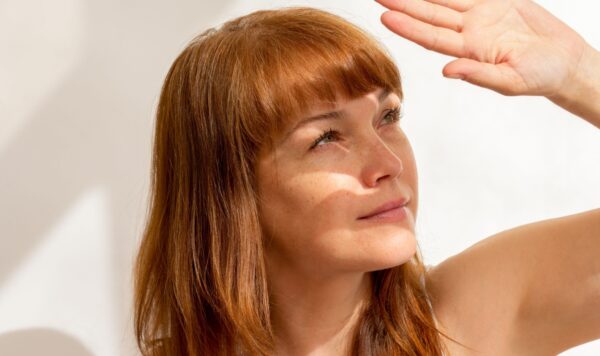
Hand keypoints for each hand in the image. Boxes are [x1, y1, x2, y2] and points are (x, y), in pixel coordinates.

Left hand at [376, 0, 588, 97]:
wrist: (564, 61)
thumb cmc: (539, 77)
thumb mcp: (510, 81)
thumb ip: (478, 75)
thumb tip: (447, 72)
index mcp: (469, 51)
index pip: (431, 37)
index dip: (408, 27)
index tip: (385, 17)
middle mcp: (469, 32)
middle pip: (430, 14)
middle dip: (404, 4)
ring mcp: (481, 15)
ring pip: (444, 0)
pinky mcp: (496, 2)